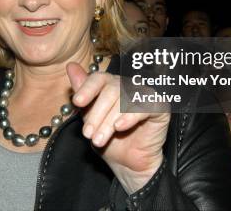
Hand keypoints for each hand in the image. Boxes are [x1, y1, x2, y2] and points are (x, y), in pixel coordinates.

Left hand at [67, 62, 169, 193]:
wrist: (128, 165)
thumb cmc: (110, 140)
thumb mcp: (89, 118)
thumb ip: (82, 93)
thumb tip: (71, 66)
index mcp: (111, 85)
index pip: (99, 78)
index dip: (87, 89)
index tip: (76, 102)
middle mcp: (128, 86)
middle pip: (110, 90)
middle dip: (96, 114)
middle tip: (88, 134)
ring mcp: (144, 95)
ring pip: (124, 99)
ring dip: (108, 121)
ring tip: (99, 139)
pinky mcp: (159, 107)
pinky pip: (145, 106)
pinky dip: (130, 117)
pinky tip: (119, 127)